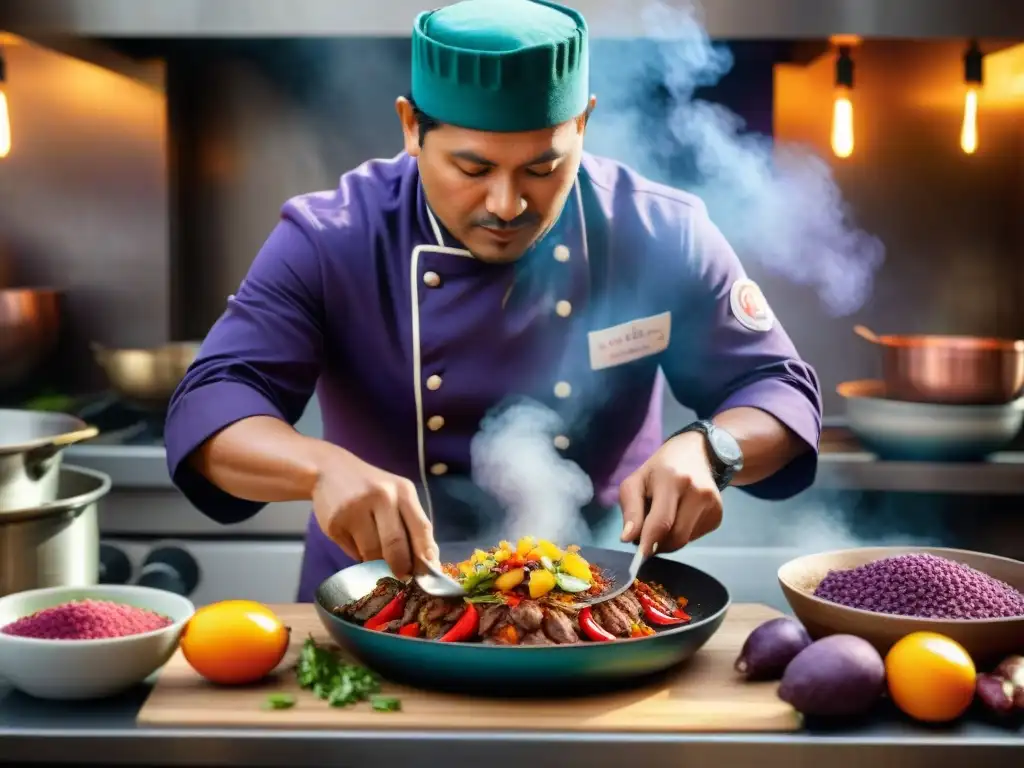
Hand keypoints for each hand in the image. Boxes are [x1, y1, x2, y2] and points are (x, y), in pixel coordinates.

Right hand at [312, 447, 437, 578]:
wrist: (329, 470)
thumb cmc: (372, 488)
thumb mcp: (397, 496)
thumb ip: (412, 524)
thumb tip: (429, 562)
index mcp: (403, 491)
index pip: (422, 528)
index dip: (425, 557)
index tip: (427, 576)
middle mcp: (381, 497)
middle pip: (396, 544)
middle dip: (401, 567)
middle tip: (402, 577)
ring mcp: (356, 509)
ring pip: (373, 553)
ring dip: (377, 563)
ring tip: (376, 554)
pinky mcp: (335, 523)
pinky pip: (353, 552)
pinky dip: (358, 554)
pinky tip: (355, 539)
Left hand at [618, 432, 723, 555]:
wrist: (696, 454)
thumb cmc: (659, 469)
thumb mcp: (635, 482)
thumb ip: (630, 510)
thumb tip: (628, 539)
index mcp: (673, 480)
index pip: (661, 521)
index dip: (649, 542)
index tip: (640, 556)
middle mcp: (697, 492)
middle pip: (675, 536)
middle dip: (657, 544)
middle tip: (645, 536)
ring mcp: (712, 504)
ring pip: (685, 540)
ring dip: (668, 540)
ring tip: (662, 520)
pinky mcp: (718, 515)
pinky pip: (694, 537)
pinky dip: (681, 534)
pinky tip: (679, 517)